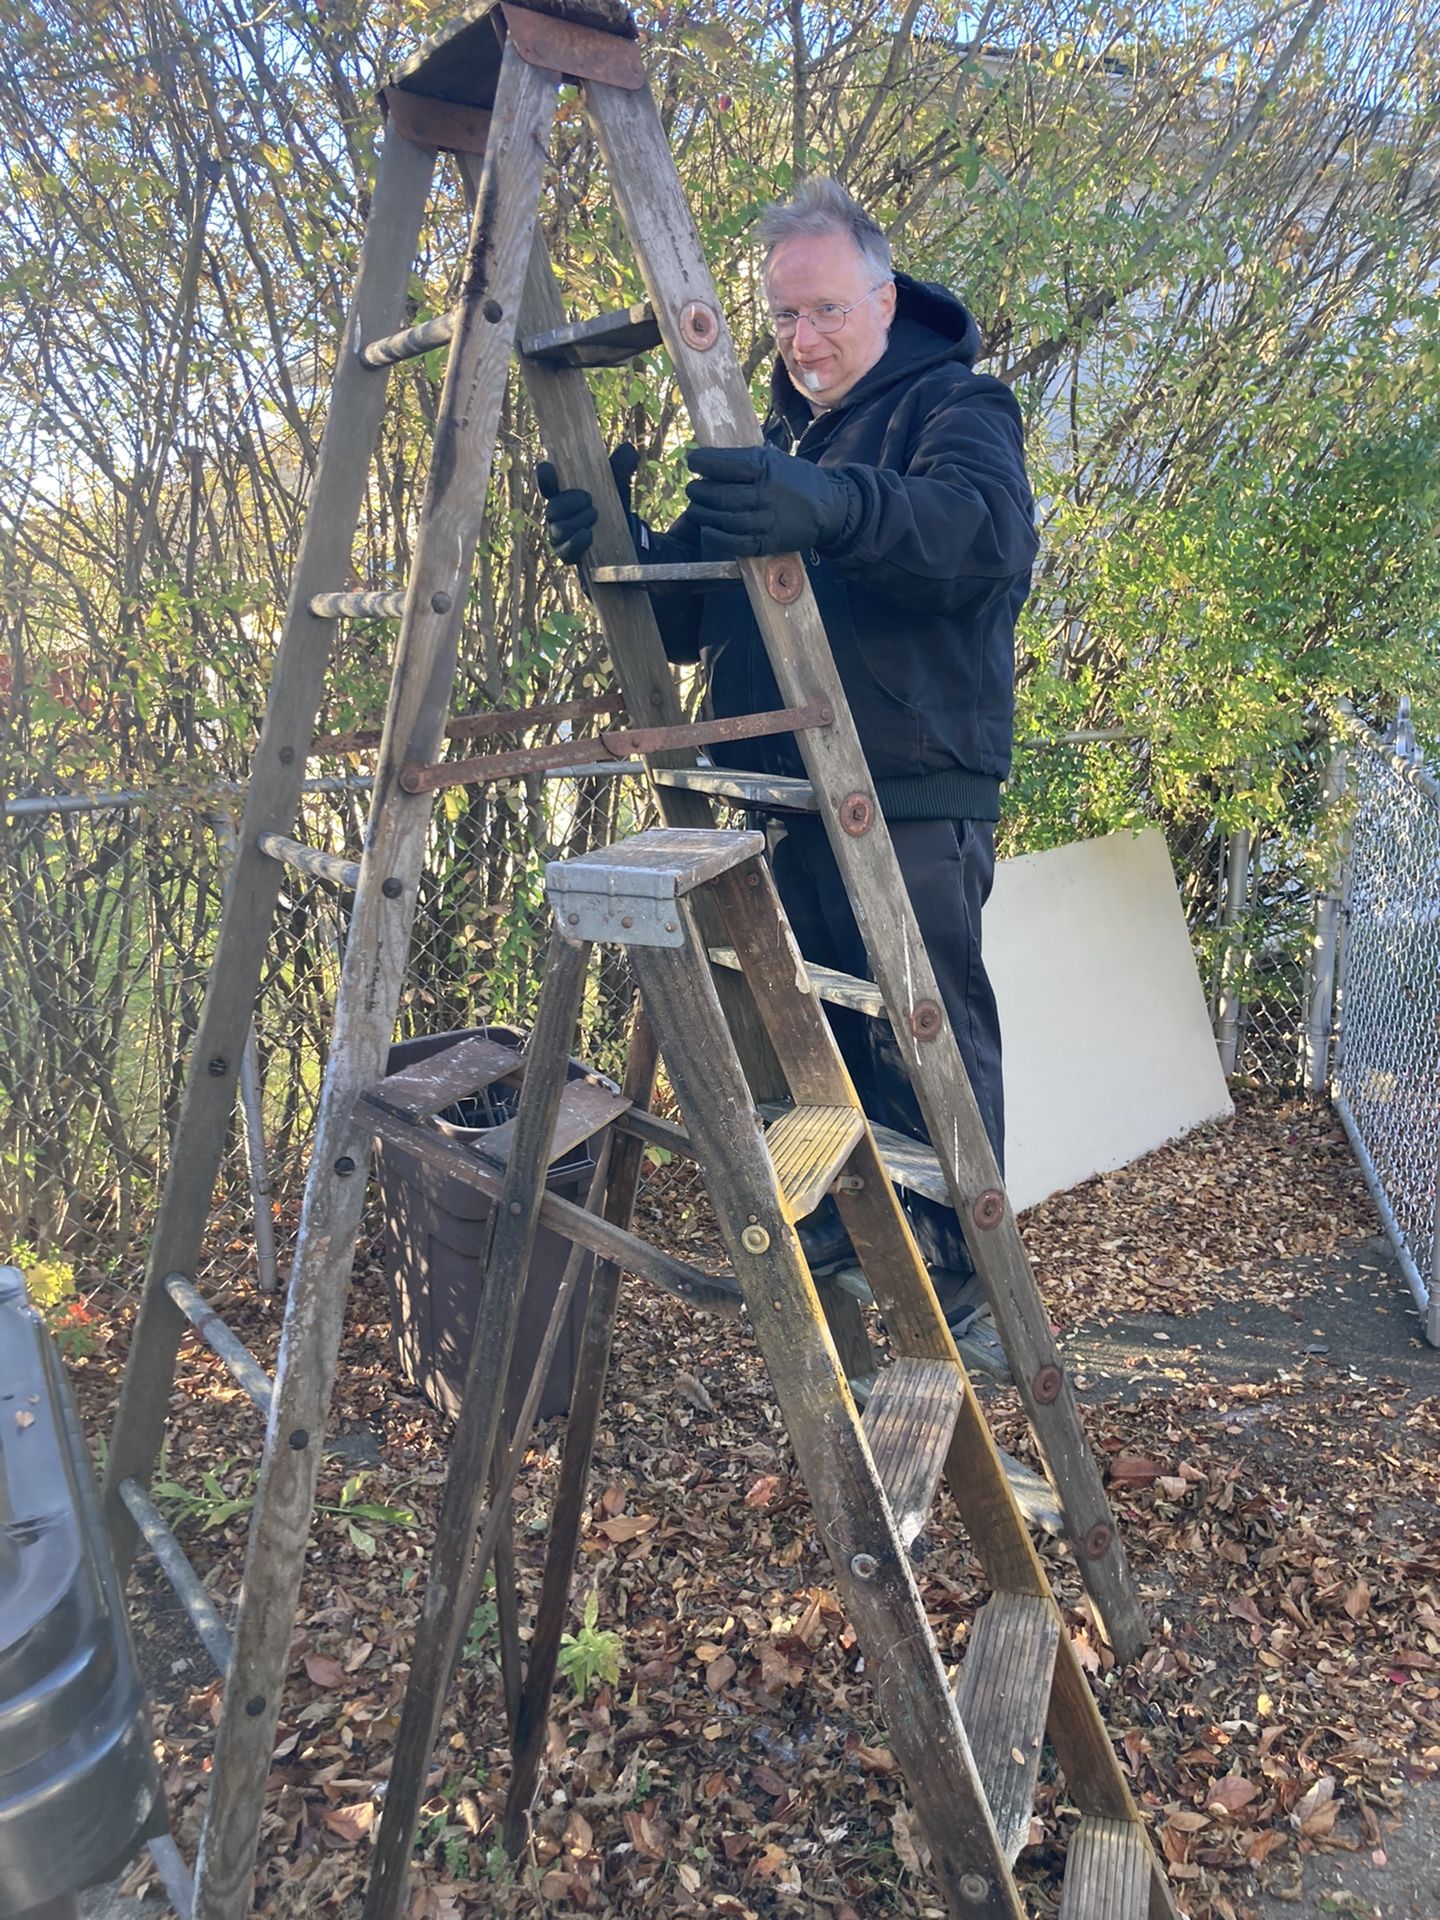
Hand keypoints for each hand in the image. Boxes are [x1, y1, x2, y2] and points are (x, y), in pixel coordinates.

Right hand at [536, 443, 640, 564]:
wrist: (625, 538)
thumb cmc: (612, 506)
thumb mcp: (618, 486)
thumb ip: (621, 467)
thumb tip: (629, 450)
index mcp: (563, 495)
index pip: (547, 484)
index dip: (544, 476)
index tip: (549, 467)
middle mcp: (557, 516)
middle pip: (551, 509)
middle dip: (569, 502)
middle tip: (590, 499)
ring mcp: (560, 537)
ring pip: (559, 529)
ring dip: (577, 520)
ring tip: (595, 514)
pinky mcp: (569, 555)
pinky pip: (565, 551)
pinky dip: (576, 542)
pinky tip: (589, 535)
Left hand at [683, 444, 857, 558]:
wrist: (829, 508)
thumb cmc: (797, 479)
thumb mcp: (776, 460)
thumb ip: (747, 460)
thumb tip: (712, 458)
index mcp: (766, 468)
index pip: (725, 464)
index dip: (703, 462)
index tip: (692, 461)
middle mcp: (765, 494)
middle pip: (720, 494)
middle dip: (699, 491)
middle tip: (693, 488)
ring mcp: (767, 520)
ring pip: (724, 519)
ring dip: (703, 514)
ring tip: (696, 508)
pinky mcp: (768, 541)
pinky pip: (735, 542)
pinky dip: (717, 537)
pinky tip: (708, 529)